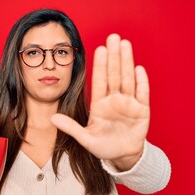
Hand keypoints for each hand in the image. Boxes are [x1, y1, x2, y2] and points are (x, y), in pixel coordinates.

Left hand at [51, 34, 149, 170]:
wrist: (123, 156)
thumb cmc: (104, 147)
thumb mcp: (86, 139)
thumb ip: (71, 128)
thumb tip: (52, 118)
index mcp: (100, 105)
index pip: (99, 81)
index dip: (100, 66)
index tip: (99, 49)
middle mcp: (114, 100)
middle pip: (114, 75)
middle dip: (114, 57)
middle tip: (113, 38)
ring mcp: (129, 103)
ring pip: (128, 79)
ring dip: (127, 62)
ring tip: (125, 44)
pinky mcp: (142, 110)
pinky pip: (142, 93)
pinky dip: (141, 82)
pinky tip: (138, 68)